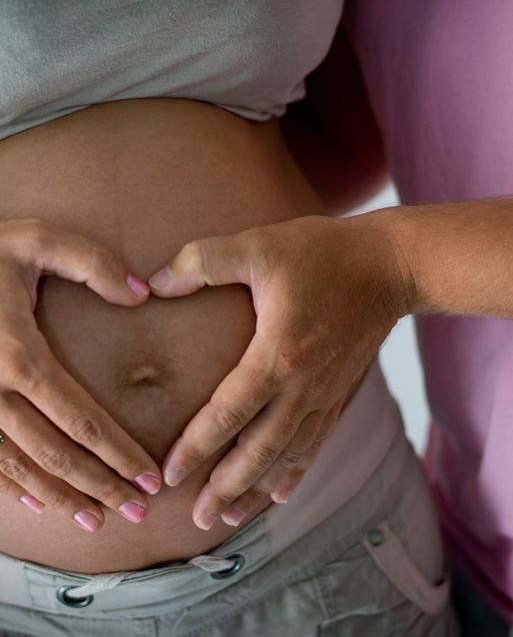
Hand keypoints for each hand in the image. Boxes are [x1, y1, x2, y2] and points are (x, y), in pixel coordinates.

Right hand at [0, 218, 161, 532]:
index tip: (150, 478)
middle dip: (100, 485)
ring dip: (60, 497)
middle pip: (56, 453)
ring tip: (97, 520)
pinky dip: (12, 488)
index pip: (81, 418)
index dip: (119, 453)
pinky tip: (36, 504)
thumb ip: (91, 262)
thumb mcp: (35, 240)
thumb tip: (141, 294)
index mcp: (19, 353)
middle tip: (138, 511)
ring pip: (20, 467)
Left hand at [148, 211, 409, 529]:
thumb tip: (154, 284)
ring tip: (228, 518)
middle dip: (225, 488)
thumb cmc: (321, 252)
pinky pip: (314, 445)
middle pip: (259, 451)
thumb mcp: (257, 246)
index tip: (170, 474)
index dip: (197, 446)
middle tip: (196, 519)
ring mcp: (326, 395)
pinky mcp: (340, 394)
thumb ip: (201, 262)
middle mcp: (304, 387)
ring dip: (256, 491)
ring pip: (287, 457)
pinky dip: (293, 474)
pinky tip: (278, 495)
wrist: (389, 265)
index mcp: (278, 354)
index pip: (229, 413)